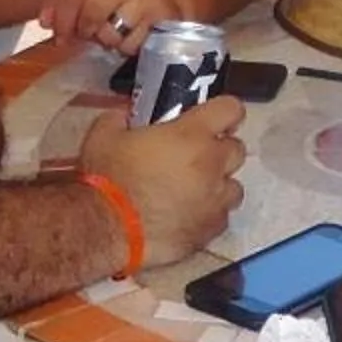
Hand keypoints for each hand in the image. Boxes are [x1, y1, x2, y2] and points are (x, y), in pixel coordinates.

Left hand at [42, 0, 171, 52]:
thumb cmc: (124, 1)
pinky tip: (130, 39)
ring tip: (111, 36)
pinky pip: (131, 43)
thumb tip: (45, 19)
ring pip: (111, 30)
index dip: (62, 17)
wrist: (167, 4)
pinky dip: (126, 48)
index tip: (59, 36)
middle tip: (85, 38)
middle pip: (92, 10)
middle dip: (83, 31)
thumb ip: (65, 5)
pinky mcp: (161, 16)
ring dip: (106, 40)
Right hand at [78, 96, 247, 264]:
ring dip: (219, 185)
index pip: (231, 109)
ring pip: (234, 188)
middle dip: (221, 150)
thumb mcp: (104, 136)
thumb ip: (120, 119)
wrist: (105, 230)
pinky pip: (220, 218)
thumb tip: (124, 116)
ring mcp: (214, 201)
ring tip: (195, 190)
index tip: (213, 118)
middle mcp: (212, 165)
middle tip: (196, 156)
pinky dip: (209, 215)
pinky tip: (188, 216)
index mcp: (191, 134)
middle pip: (237, 150)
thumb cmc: (107, 178)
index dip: (225, 111)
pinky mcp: (209, 232)